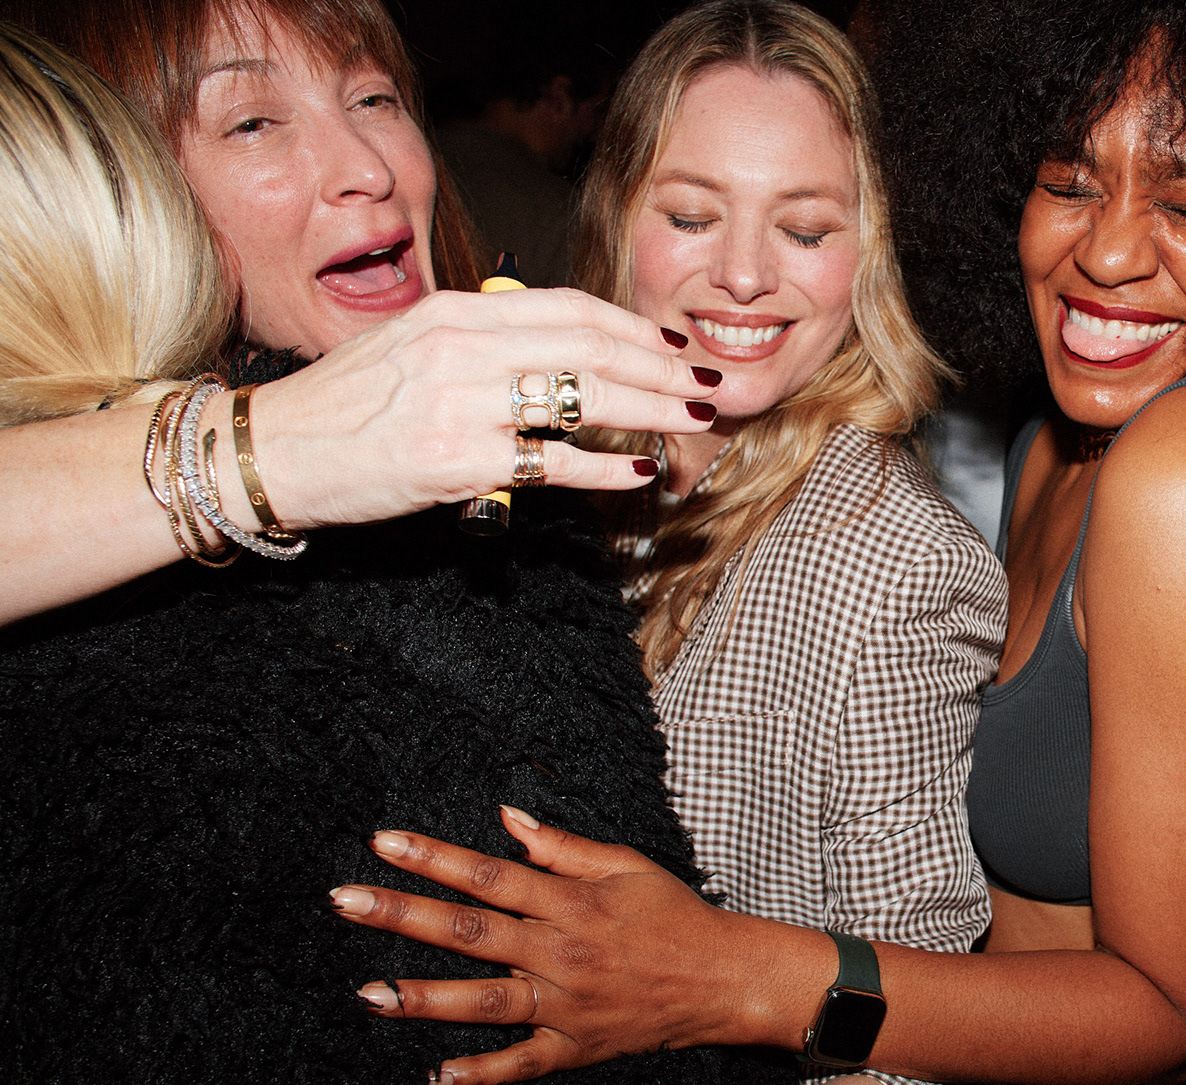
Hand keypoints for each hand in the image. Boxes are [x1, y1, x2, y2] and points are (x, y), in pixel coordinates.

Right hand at [241, 288, 719, 528]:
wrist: (274, 452)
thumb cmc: (347, 406)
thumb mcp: (411, 346)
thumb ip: (480, 340)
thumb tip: (551, 344)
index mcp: (457, 314)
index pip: (569, 308)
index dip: (632, 327)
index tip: (674, 344)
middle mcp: (463, 348)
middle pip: (591, 349)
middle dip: (661, 368)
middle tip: (707, 385)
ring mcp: (461, 404)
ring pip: (583, 399)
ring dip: (651, 411)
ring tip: (692, 423)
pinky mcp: (457, 460)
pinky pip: (552, 461)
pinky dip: (603, 468)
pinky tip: (639, 470)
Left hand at [329, 806, 829, 1084]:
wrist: (724, 979)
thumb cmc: (674, 915)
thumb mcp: (626, 865)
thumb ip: (562, 846)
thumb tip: (506, 820)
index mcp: (570, 902)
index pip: (488, 875)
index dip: (433, 858)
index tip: (381, 844)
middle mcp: (561, 953)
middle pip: (469, 932)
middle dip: (401, 915)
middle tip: (344, 902)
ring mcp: (565, 1005)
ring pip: (482, 1001)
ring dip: (421, 997)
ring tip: (366, 993)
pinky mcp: (574, 1048)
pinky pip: (519, 1064)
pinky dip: (477, 1073)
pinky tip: (432, 1075)